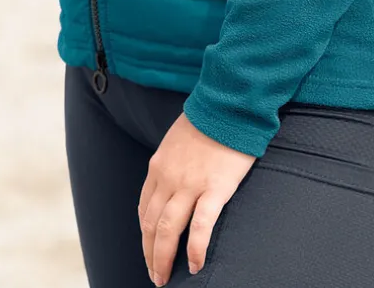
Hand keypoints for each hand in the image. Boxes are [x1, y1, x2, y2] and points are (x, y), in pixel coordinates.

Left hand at [139, 111, 255, 281]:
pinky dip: (195, 250)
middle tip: (155, 275)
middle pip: (151, 224)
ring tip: (165, 278)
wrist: (228, 104)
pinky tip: (194, 265)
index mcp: (158, 166)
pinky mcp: (214, 188)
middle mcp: (168, 177)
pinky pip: (200, 227)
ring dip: (163, 258)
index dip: (145, 235)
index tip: (149, 250)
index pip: (144, 209)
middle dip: (150, 254)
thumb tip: (171, 184)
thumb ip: (171, 164)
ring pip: (168, 230)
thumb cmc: (207, 121)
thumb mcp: (176, 140)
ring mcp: (190, 184)